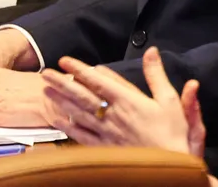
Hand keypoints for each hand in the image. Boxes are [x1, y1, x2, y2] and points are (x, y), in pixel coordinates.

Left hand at [43, 47, 205, 157]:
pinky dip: (66, 127)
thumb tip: (152, 50)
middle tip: (46, 73)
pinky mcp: (104, 149)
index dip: (80, 70)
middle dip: (63, 83)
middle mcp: (113, 116)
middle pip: (82, 96)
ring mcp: (106, 133)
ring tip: (45, 90)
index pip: (99, 81)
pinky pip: (81, 136)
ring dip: (60, 101)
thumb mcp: (169, 100)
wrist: (171, 167)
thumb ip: (157, 75)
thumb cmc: (172, 133)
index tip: (65, 61)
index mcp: (128, 101)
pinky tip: (54, 119)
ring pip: (78, 114)